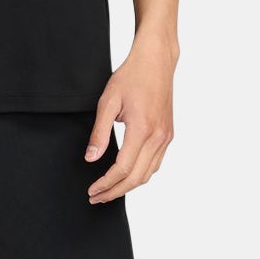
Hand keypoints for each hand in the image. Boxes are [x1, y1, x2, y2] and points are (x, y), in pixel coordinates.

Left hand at [84, 39, 176, 203]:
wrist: (156, 61)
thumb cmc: (131, 77)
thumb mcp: (107, 102)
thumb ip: (99, 133)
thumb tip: (91, 159)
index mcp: (143, 129)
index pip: (122, 168)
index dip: (105, 184)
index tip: (92, 190)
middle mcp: (158, 136)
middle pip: (137, 178)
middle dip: (115, 191)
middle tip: (96, 197)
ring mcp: (166, 137)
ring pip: (148, 173)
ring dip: (128, 186)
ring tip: (109, 190)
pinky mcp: (168, 135)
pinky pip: (156, 163)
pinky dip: (141, 174)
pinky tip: (126, 176)